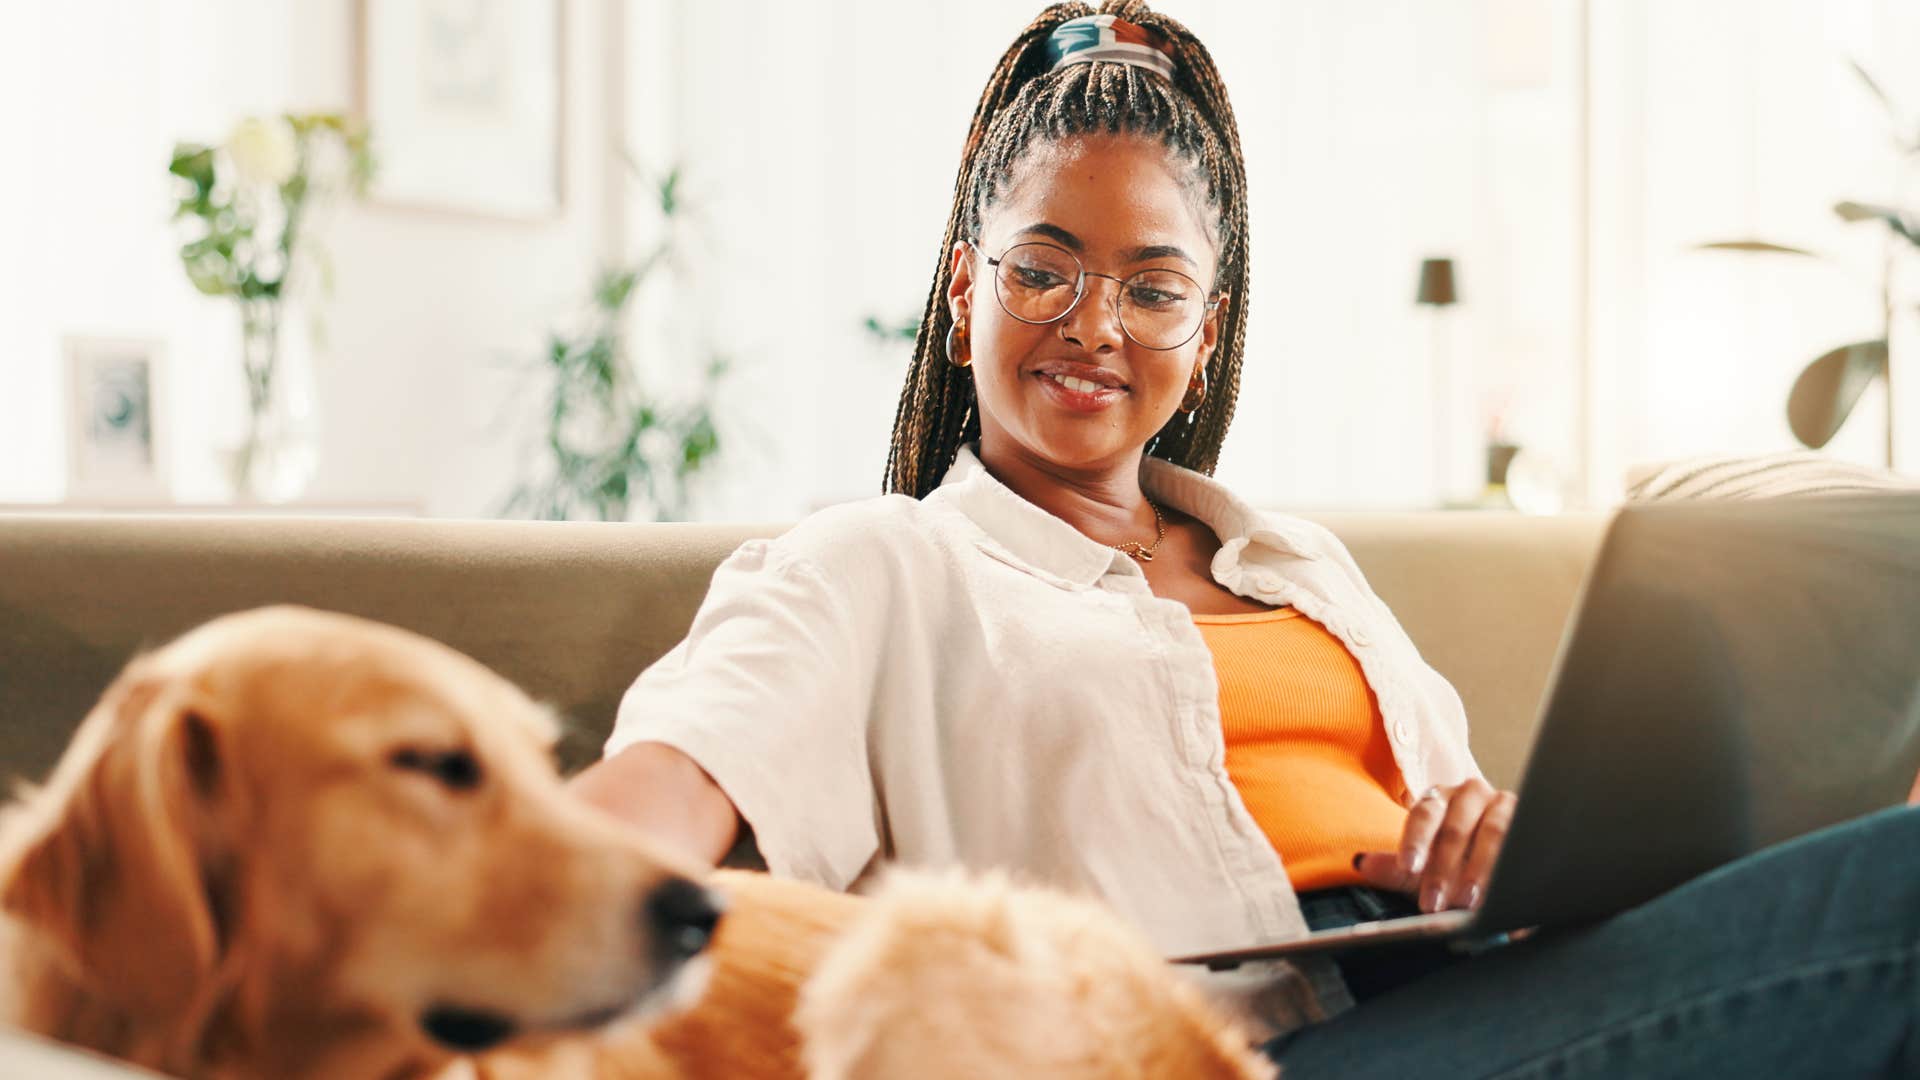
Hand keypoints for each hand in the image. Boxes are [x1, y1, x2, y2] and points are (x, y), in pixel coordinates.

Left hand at [1352, 778, 1516, 913]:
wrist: (1497, 858)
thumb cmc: (1453, 861)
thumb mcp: (1423, 866)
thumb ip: (1393, 867)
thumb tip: (1360, 864)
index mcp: (1438, 798)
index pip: (1423, 815)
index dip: (1415, 842)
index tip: (1409, 868)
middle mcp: (1472, 794)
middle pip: (1456, 827)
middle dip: (1444, 868)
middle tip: (1434, 903)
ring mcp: (1505, 804)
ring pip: (1494, 832)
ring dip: (1482, 869)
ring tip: (1470, 900)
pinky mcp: (1533, 820)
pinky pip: (1525, 841)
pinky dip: (1516, 869)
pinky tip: (1508, 897)